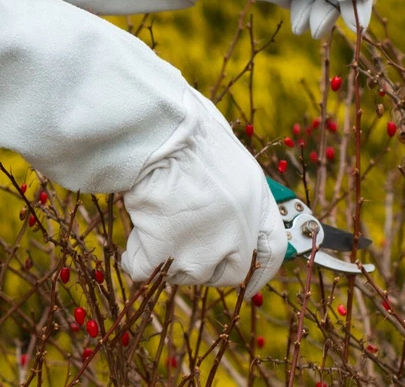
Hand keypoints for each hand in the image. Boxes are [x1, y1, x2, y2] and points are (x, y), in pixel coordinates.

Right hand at [121, 88, 285, 292]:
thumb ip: (231, 185)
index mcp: (256, 200)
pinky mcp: (165, 253)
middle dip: (204, 266)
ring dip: (167, 258)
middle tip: (180, 246)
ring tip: (151, 224)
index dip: (261, 270)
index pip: (273, 251)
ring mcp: (202, 248)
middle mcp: (237, 232)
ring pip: (184, 274)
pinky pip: (145, 271)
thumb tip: (220, 199)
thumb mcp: (227, 152)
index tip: (249, 279)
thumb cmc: (187, 125)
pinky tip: (131, 240)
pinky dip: (134, 258)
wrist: (158, 131)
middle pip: (228, 273)